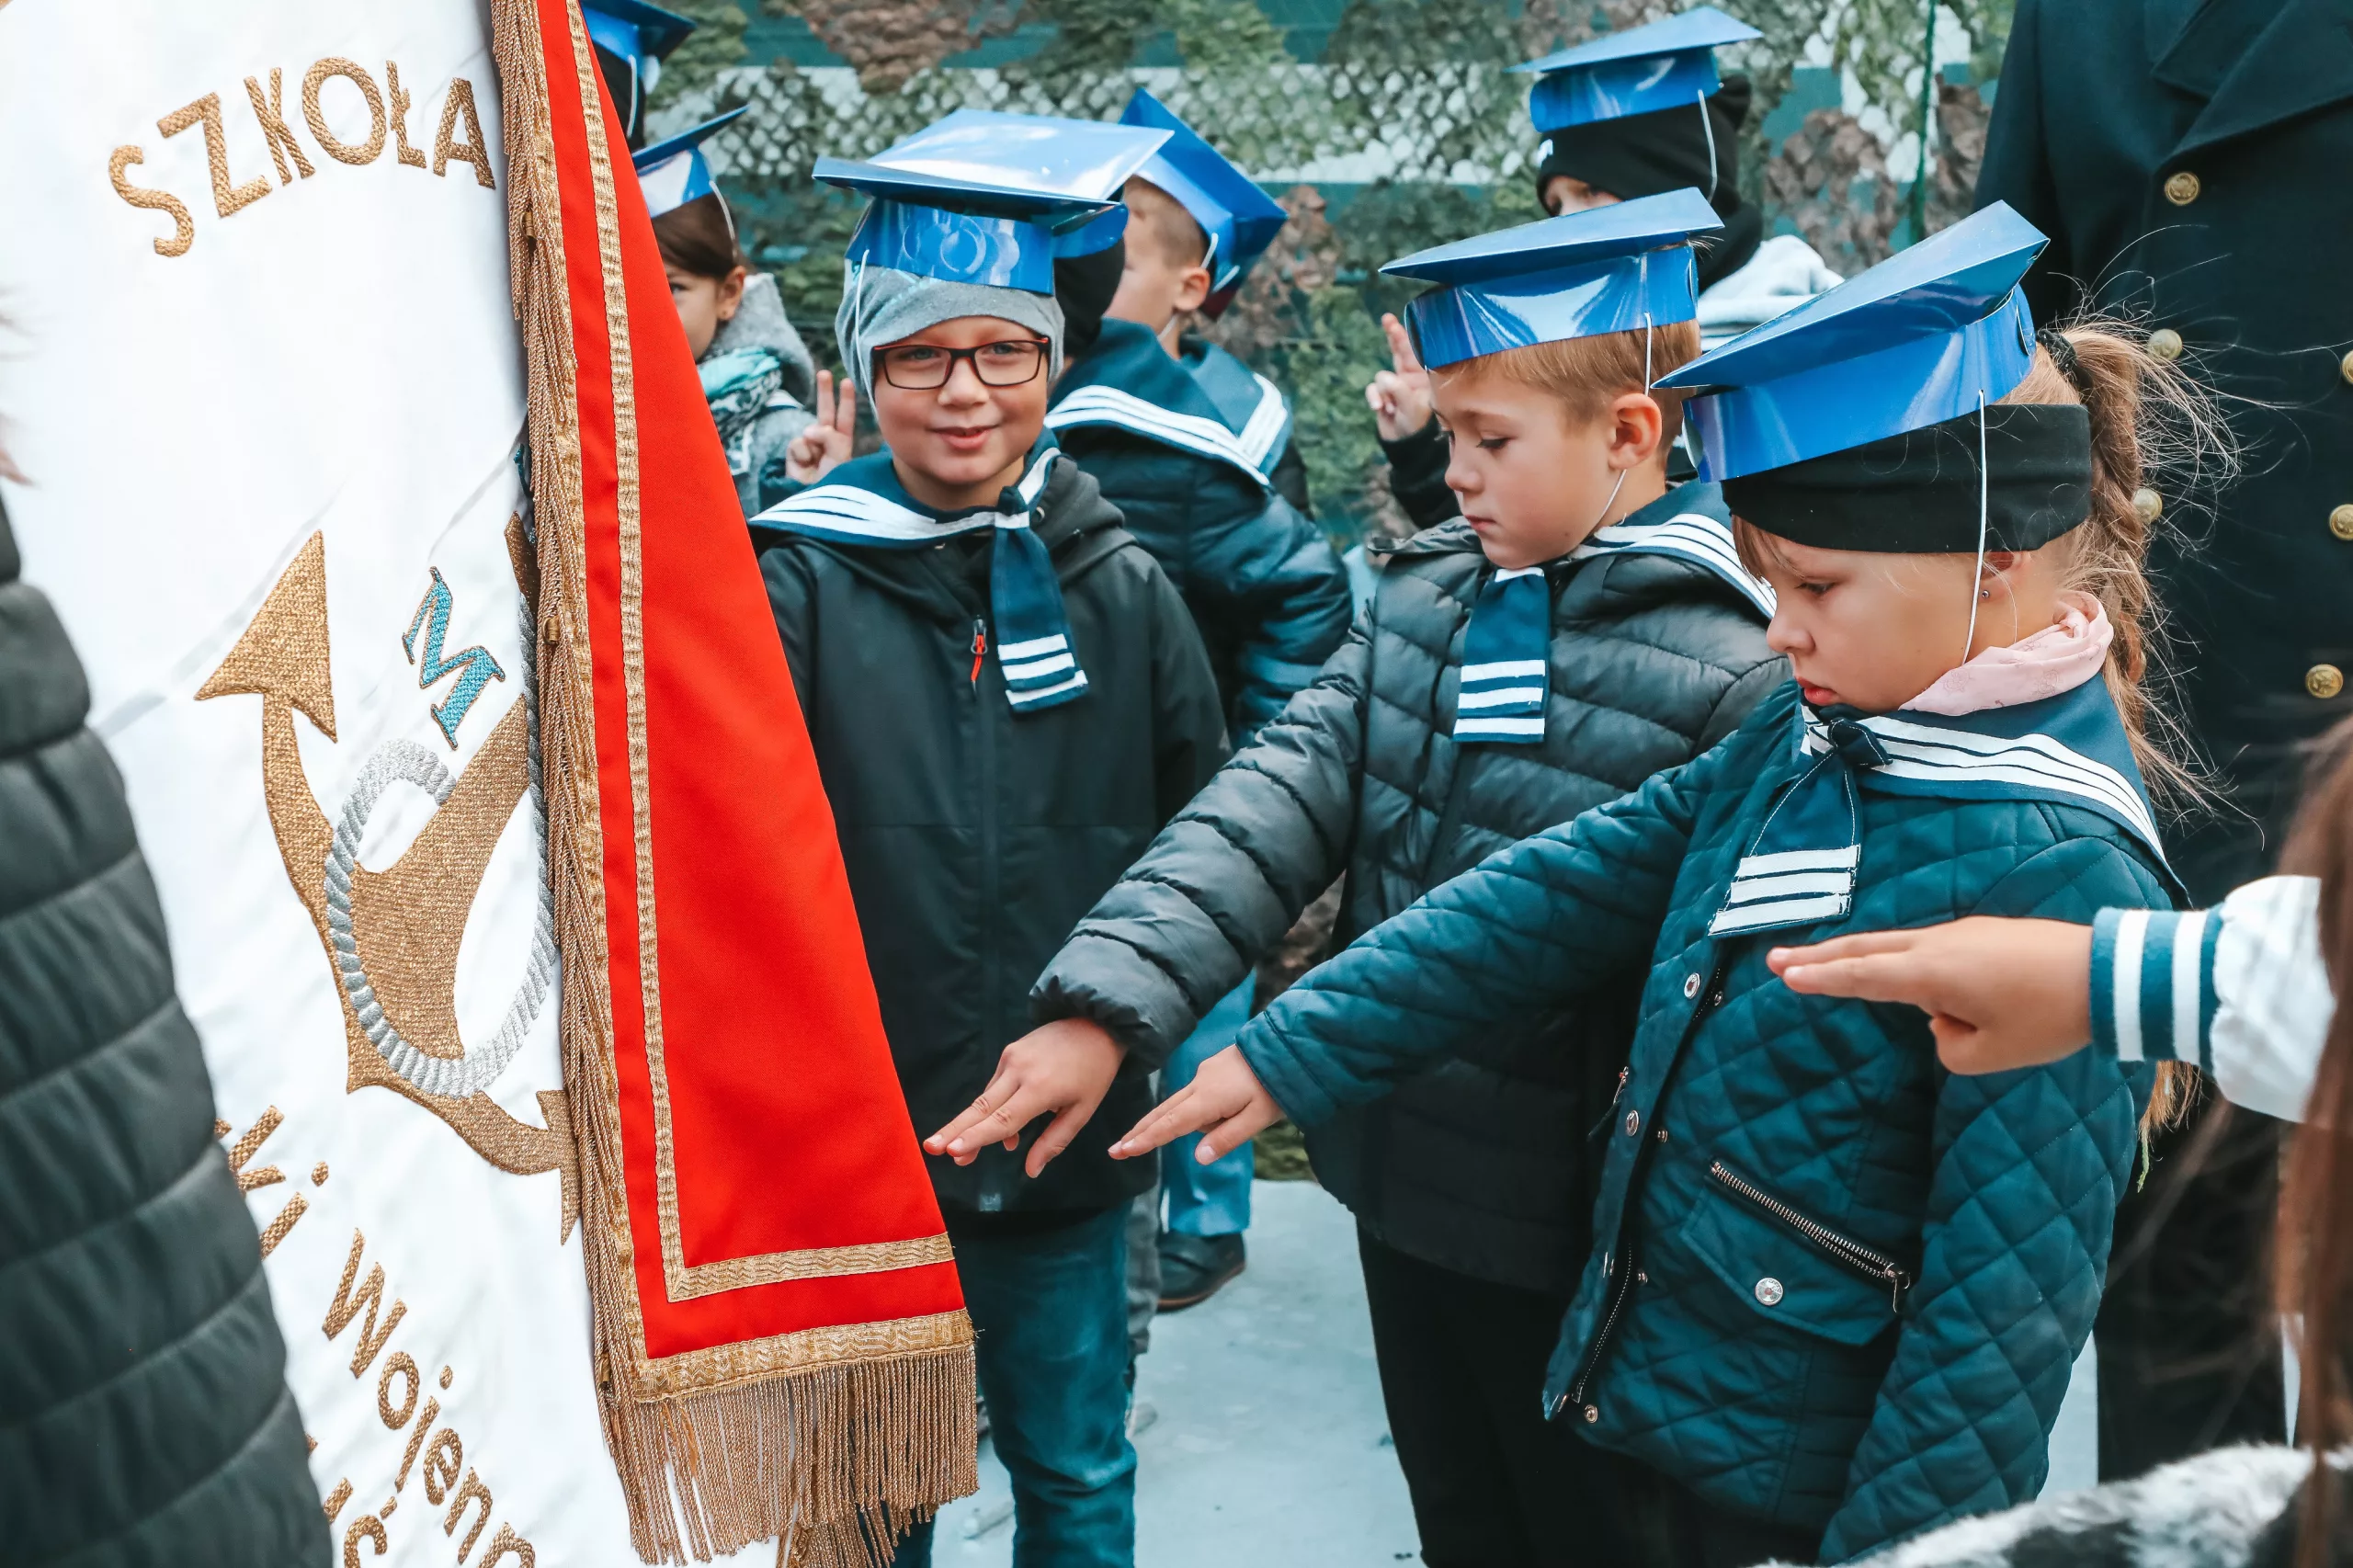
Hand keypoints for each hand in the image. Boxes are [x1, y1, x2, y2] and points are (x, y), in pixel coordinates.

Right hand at [784, 370, 855, 483]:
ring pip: (809, 431)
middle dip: (824, 392)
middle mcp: (826, 443)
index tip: (846, 381)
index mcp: (842, 444)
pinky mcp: (794, 455)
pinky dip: (802, 454)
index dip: (845, 400)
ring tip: (817, 464)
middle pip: (825, 413)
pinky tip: (805, 466)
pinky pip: (798, 443)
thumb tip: (808, 430)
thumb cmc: (833, 484)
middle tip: (824, 373)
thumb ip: (830, 437)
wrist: (813, 501)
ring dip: (814, 445)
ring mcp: (809, 448)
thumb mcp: (840, 459)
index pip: (845, 418)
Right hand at [924, 1018, 1125, 1178]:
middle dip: (954, 1130)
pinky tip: (1003, 1130)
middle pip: (981, 1106)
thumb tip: (1030, 1171)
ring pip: (986, 1097)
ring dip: (972, 1125)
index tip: (952, 1151)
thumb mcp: (1083, 1111)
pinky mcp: (1010, 1051)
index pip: (1003, 1119)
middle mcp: (1019, 1071)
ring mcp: (1011, 1058)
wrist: (1095, 1022)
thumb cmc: (1094, 1073)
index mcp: (1041, 1089)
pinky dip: (994, 1108)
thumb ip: (1054, 1141)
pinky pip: (996, 1085)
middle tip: (930, 1148)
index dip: (977, 1137)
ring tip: (960, 1152)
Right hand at [1109, 1044, 1283, 1163]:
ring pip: (1180, 1104)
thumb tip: (1198, 1158)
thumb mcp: (1259, 1119)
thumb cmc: (1277, 1085)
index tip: (1123, 1151)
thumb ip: (1228, 1138)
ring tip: (1177, 1130)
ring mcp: (1204, 1074)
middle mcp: (1200, 1085)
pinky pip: (1196, 1095)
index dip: (1147, 1139)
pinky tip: (1219, 1111)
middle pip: (1163, 1113)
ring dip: (1169, 1121)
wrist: (1287, 1044)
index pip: (1171, 1125)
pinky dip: (1193, 1108)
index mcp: (1209, 1099)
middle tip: (1115, 1150)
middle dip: (1139, 1132)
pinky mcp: (1212, 1069)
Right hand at [1363, 313, 1433, 442]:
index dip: (1409, 334)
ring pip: (1382, 376)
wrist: (1405, 447)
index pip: (1417, 352)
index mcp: (1424, 378)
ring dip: (1384, 391)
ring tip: (1391, 407)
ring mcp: (1395, 386)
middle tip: (1387, 319)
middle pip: (1399, 351)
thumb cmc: (1418, 427)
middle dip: (1393, 336)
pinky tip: (1380, 409)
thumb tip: (1384, 380)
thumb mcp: (1412, 409)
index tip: (1402, 320)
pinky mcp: (1382, 395)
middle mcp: (1410, 377)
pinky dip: (1374, 398)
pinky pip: (1373, 389)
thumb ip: (1400, 391)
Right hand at [1767, 918, 2095, 1074]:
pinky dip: (1906, 963)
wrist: (2107, 974)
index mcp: (1933, 974)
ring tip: (1831, 969)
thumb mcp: (1993, 1055)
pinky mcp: (1983, 934)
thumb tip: (1942, 1021)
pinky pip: (1930, 949)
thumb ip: (1950, 1047)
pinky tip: (1919, 988)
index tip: (1783, 973)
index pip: (1862, 976)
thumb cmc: (2049, 1018)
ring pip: (1897, 946)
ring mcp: (1962, 934)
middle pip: (1866, 948)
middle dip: (1820, 956)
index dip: (1819, 978)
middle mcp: (1939, 945)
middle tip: (1777, 959)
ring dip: (1863, 959)